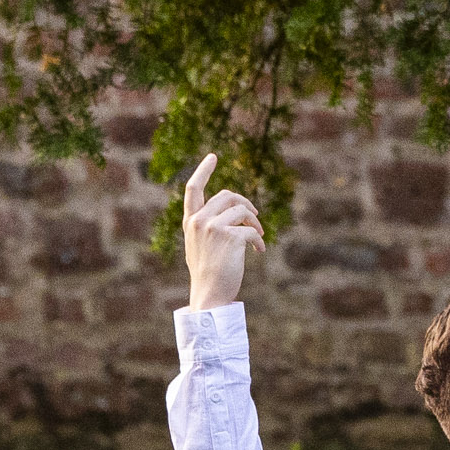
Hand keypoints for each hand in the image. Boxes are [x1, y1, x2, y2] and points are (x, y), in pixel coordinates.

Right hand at [180, 153, 267, 311]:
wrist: (209, 293)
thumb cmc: (207, 272)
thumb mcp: (201, 244)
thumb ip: (209, 225)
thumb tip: (235, 211)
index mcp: (190, 221)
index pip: (193, 189)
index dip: (203, 170)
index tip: (213, 156)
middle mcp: (199, 220)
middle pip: (228, 195)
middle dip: (246, 204)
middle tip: (255, 217)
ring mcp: (213, 227)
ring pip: (242, 210)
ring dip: (255, 222)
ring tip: (258, 237)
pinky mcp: (229, 236)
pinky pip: (251, 230)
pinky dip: (258, 240)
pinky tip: (259, 251)